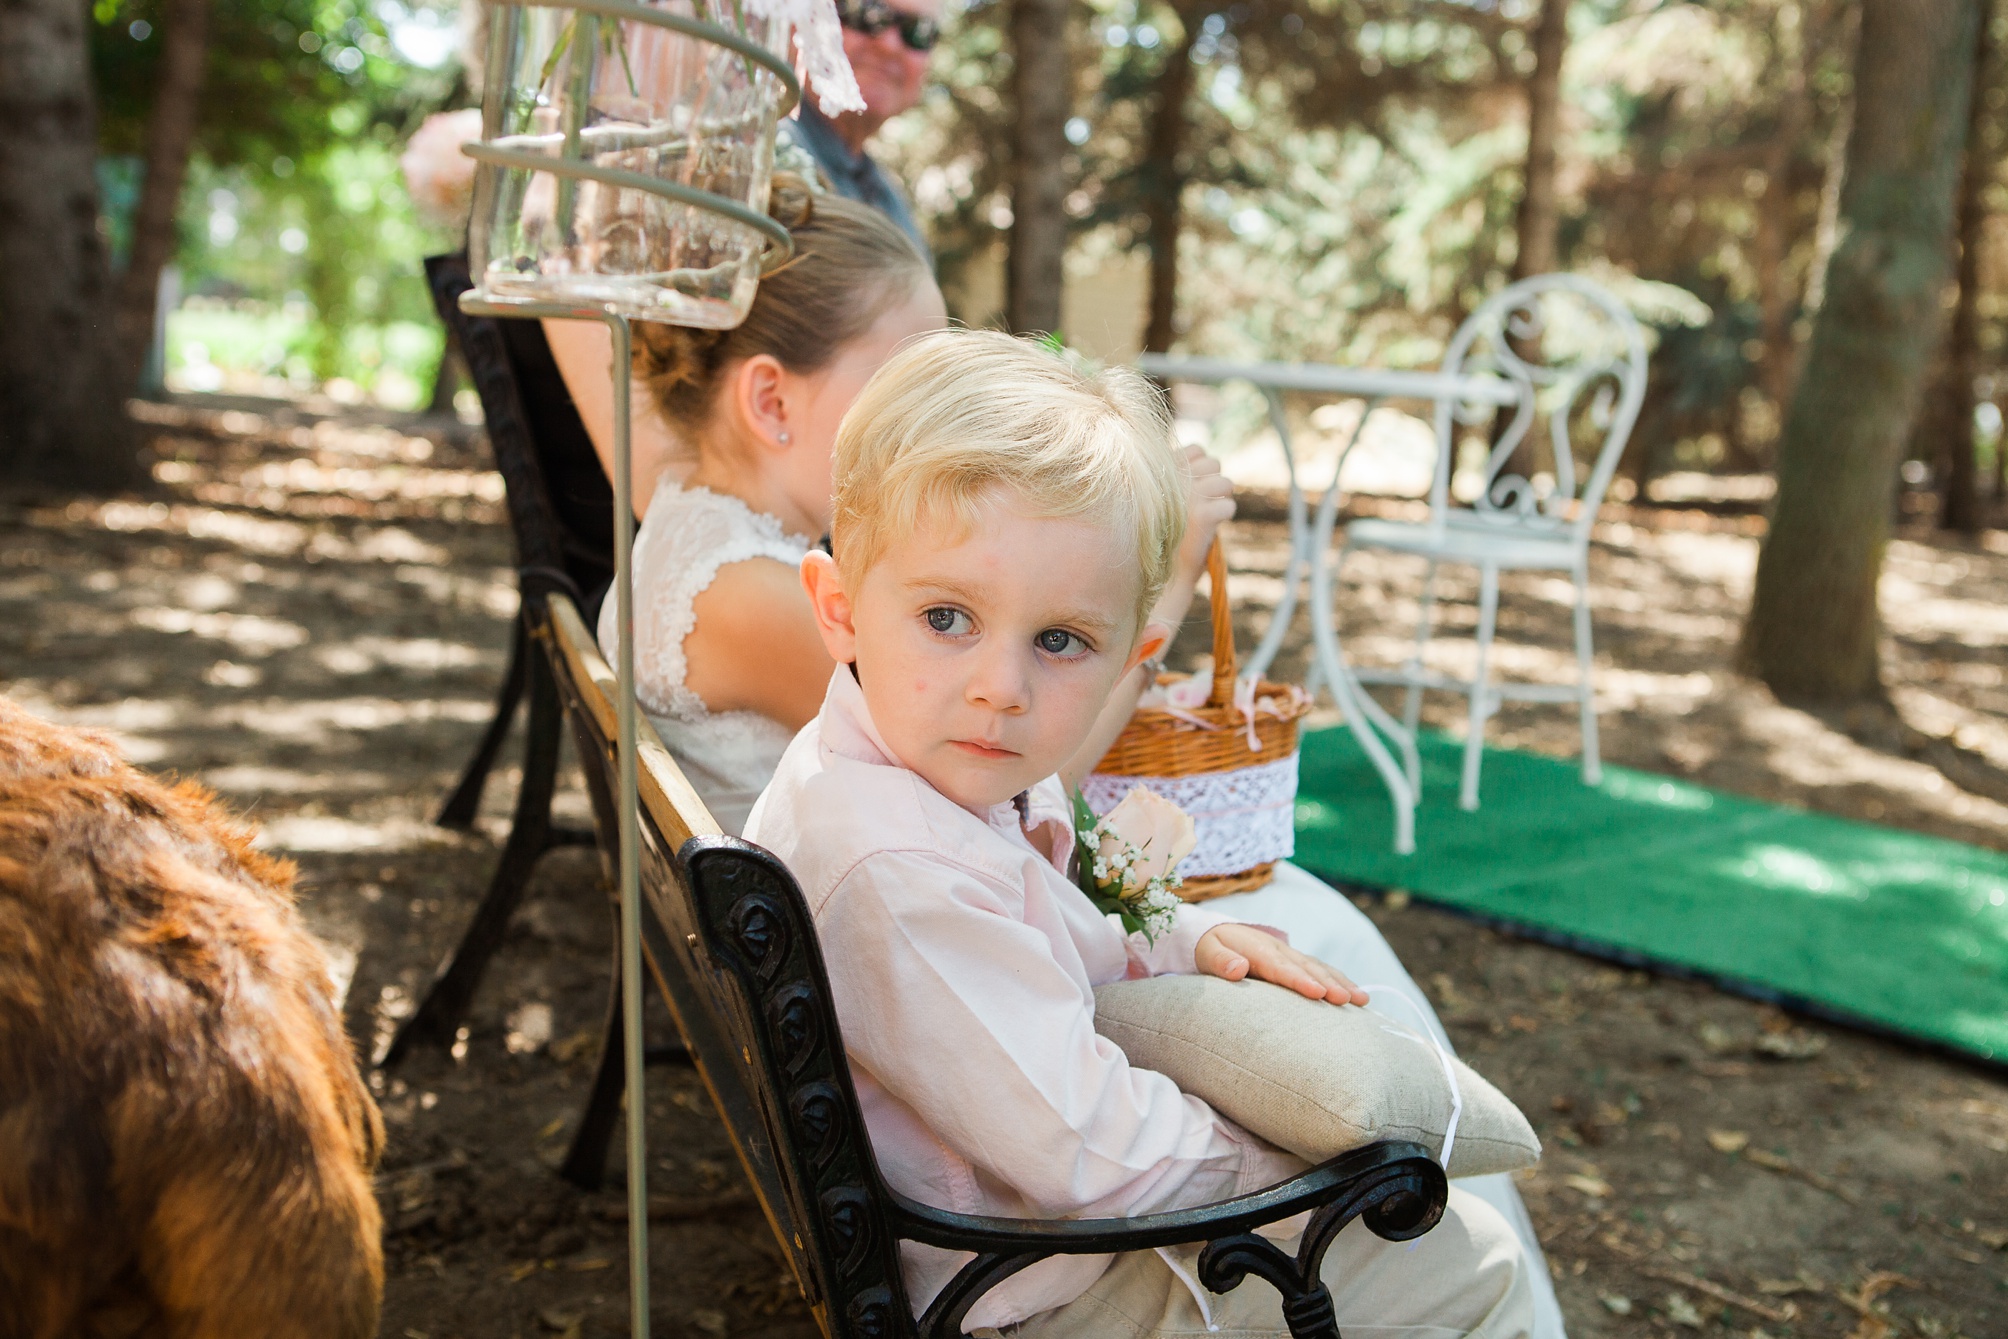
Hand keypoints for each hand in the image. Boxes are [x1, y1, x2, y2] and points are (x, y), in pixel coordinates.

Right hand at [1173, 444, 1235, 590]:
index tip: (1195, 483)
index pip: (1196, 450)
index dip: (1200, 465)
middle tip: (1205, 501)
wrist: (1160, 571)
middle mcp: (1176, 479)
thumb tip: (1205, 463)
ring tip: (1210, 512)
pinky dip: (1225, 515)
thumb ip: (1179, 478)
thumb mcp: (1163, 498)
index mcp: (1163, 470)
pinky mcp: (1203, 516)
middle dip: (1214, 480)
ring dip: (1223, 497)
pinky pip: (1228, 506)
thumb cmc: (1159, 534)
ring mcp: (1190, 496)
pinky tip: (1214, 525)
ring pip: (1226, 483)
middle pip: (1214, 463)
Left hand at [1194, 923, 1369, 1006]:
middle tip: (1347, 1001)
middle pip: (1307, 968)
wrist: (1217, 933)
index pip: (1280, 967)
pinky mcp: (1298, 962)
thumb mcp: (1208, 953)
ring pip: (1320, 969)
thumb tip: (1238, 968)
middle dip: (1329, 984)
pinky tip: (1358, 997)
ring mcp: (1292, 955)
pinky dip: (1341, 981)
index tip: (1318, 993)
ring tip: (1362, 1000)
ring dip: (1342, 983)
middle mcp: (1280, 950)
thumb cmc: (1212, 949)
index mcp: (1258, 950)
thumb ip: (1220, 962)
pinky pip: (1322, 971)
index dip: (1299, 980)